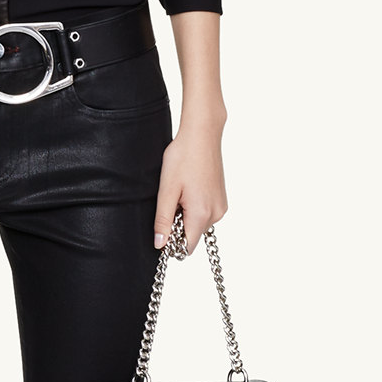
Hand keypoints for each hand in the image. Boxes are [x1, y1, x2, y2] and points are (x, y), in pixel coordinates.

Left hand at [153, 112, 228, 252]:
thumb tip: (160, 243)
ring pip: (199, 224)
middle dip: (179, 227)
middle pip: (193, 235)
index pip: (188, 247)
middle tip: (170, 202)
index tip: (163, 227)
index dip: (173, 243)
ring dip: (186, 216)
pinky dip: (194, 208)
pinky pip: (206, 213)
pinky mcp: (221, 199)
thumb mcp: (167, 190)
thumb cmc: (183, 157)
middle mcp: (216, 214)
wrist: (202, 135)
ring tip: (180, 192)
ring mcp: (221, 206)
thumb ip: (163, 220)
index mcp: (201, 214)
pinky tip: (189, 189)